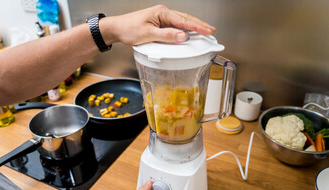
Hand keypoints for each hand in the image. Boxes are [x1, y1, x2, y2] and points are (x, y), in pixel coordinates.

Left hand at [100, 5, 215, 44]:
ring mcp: (161, 17)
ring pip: (182, 21)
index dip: (197, 27)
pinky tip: (189, 32)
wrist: (117, 28)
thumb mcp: (147, 35)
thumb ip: (166, 36)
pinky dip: (185, 28)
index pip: (183, 20)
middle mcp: (163, 13)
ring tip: (205, 31)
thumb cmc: (128, 29)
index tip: (208, 31)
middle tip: (211, 31)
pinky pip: (176, 25)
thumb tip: (182, 37)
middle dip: (200, 25)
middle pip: (186, 19)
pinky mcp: (159, 23)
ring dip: (194, 26)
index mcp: (162, 13)